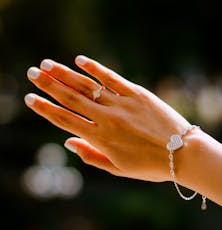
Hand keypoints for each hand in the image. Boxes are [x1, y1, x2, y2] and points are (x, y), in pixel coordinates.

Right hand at [25, 55, 189, 182]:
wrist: (183, 153)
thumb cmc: (150, 165)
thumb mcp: (118, 169)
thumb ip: (90, 155)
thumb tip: (68, 141)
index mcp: (100, 139)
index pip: (65, 121)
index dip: (45, 109)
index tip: (30, 98)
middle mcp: (107, 119)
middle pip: (71, 99)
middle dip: (49, 85)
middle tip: (32, 73)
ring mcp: (121, 104)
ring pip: (87, 87)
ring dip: (65, 75)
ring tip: (47, 65)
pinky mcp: (137, 94)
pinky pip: (112, 79)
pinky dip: (95, 68)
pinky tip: (80, 59)